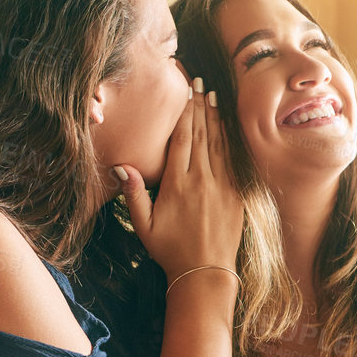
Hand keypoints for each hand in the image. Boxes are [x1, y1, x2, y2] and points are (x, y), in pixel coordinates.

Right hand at [114, 78, 243, 281]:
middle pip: (201, 134)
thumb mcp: (144, 226)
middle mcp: (202, 180)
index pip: (182, 138)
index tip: (186, 91)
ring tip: (213, 95)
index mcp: (178, 184)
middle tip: (199, 82)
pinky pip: (231, 160)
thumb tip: (121, 166)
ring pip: (219, 143)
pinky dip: (228, 139)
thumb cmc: (170, 251)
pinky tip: (226, 126)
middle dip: (200, 106)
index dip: (185, 112)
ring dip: (215, 117)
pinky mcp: (235, 194)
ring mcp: (222, 186)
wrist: (206, 273)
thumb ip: (133, 195)